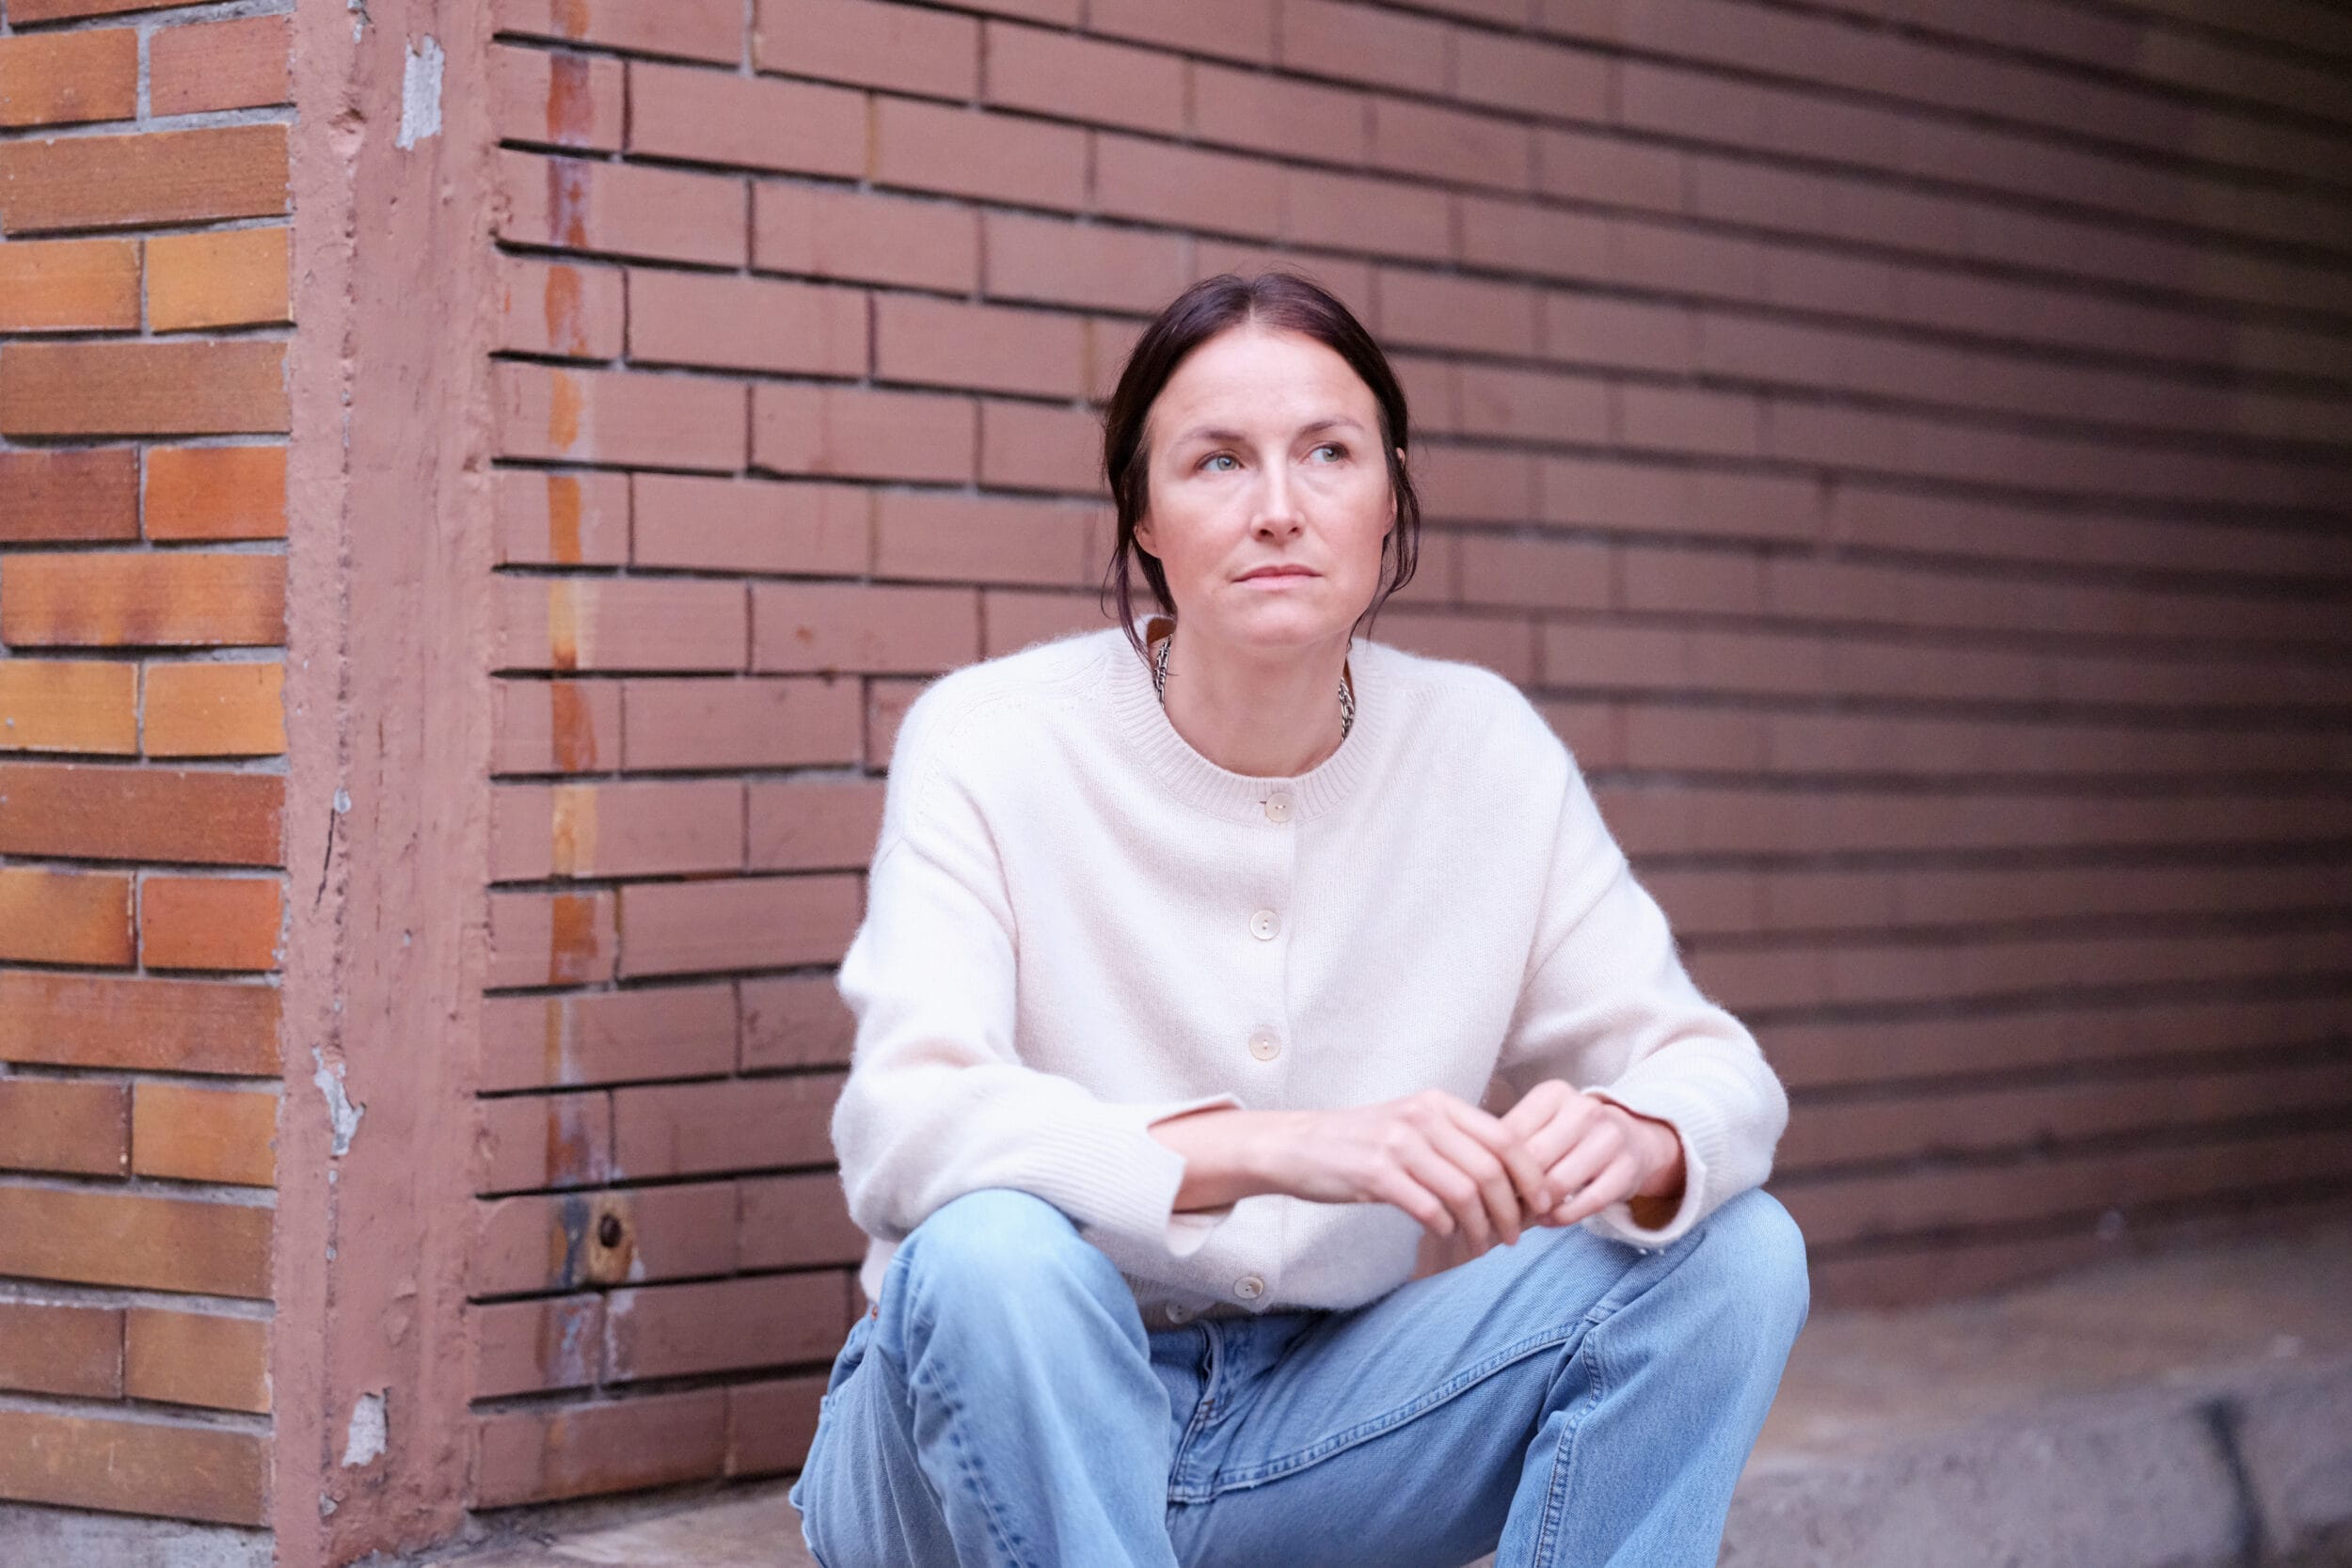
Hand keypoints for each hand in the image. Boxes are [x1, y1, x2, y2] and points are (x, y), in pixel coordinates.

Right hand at [1269, 1090, 1559, 1252]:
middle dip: (1511, 1210)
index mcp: (1438, 1104)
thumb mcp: (1413, 1128)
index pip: (1506, 1138)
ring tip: (1482, 1245)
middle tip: (1514, 1237)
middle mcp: (1422, 1117)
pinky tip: (1444, 1236)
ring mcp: (1398, 1143)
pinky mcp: (1376, 1173)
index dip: (1532, 1176)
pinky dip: (1445, 1229)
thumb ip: (1456, 1143)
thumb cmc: (1362, 1144)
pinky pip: (1429, 1207)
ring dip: (1481, 1227)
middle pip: (1491, 1169)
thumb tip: (1513, 1179)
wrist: (1298, 1146)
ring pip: (1465, 1192)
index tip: (1542, 1206)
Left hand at [1498, 1080, 1685, 1229]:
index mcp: (1554, 1094)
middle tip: (1501, 1206)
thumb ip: (1510, 1142)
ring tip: (1524, 1215)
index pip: (1511, 1134)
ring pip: (1559, 1183)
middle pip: (1534, 1159)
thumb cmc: (1570, 1136)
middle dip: (1514, 1188)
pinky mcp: (1627, 1169)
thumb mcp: (1541, 1125)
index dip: (1494, 1166)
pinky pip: (1588, 1202)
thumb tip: (1473, 1174)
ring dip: (1537, 1207)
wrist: (1631, 1139)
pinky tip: (1549, 1220)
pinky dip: (1563, 1217)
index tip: (1485, 1186)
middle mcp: (1584, 1110)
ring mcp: (1610, 1138)